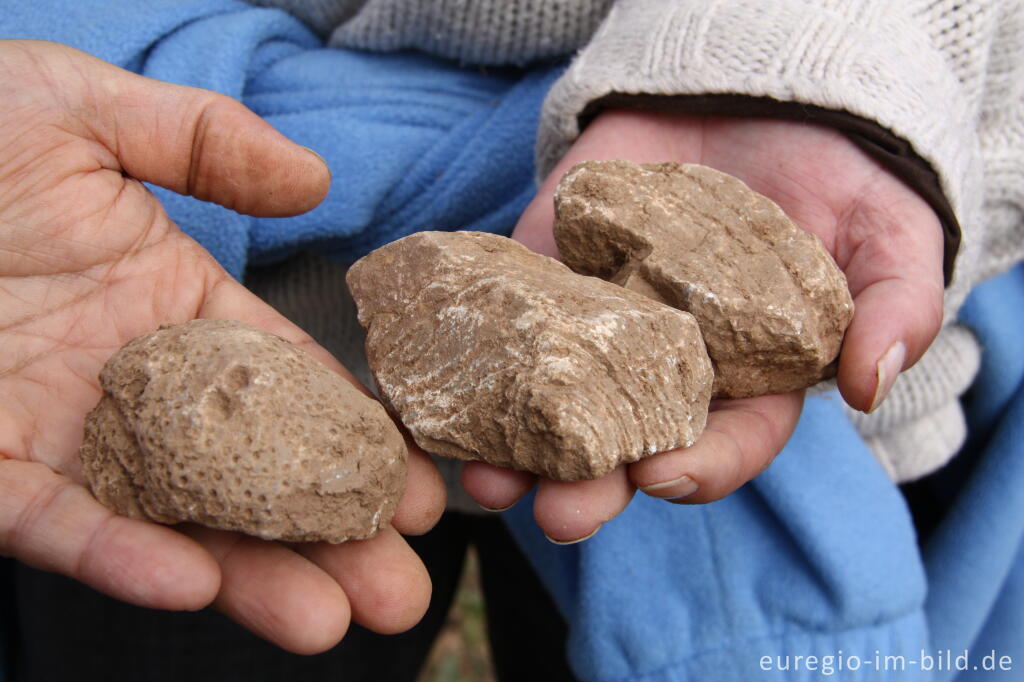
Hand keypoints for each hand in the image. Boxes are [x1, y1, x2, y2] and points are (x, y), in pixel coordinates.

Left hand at [0, 40, 443, 652]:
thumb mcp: (82, 112)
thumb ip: (204, 142)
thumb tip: (318, 183)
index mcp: (172, 309)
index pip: (288, 387)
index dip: (357, 440)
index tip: (420, 491)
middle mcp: (133, 385)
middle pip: (252, 474)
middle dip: (330, 535)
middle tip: (402, 591)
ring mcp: (61, 434)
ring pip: (175, 520)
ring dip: (251, 574)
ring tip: (335, 618)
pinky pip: (59, 523)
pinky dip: (121, 555)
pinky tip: (193, 582)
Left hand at [462, 109, 943, 541]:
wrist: (754, 101)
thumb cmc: (836, 179)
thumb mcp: (888, 237)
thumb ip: (892, 305)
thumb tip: (870, 384)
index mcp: (747, 383)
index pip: (724, 444)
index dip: (698, 467)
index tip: (663, 477)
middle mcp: (665, 370)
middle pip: (626, 443)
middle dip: (593, 485)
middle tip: (561, 512)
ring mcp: (600, 324)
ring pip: (553, 399)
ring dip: (516, 446)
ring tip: (486, 474)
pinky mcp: (547, 274)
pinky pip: (507, 317)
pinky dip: (476, 352)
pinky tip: (445, 386)